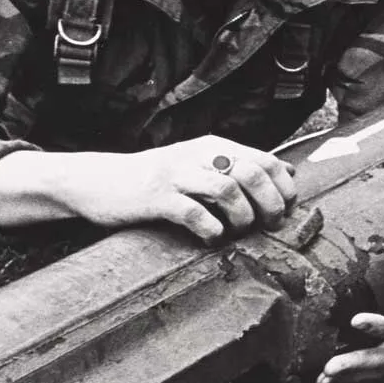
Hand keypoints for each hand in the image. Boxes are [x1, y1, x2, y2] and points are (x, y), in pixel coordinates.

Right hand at [0, 136, 296, 242]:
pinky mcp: (156, 198)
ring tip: (236, 230)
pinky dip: (210, 228)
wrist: (97, 180)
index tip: (285, 210)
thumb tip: (286, 170)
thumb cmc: (156, 179)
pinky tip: (209, 235)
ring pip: (228, 189)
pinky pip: (194, 212)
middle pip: (253, 174)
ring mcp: (177, 175)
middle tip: (266, 224)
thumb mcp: (200, 163)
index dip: (284, 188)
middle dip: (269, 204)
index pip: (267, 160)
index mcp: (214, 147)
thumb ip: (238, 165)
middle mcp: (198, 156)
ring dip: (241, 216)